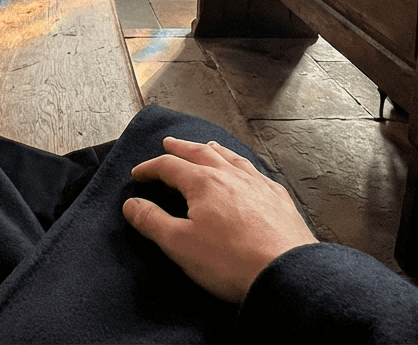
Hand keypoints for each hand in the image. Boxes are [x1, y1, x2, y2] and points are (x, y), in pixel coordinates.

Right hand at [123, 137, 317, 303]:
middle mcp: (231, 176)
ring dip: (214, 150)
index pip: (170, 166)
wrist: (285, 274)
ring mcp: (258, 185)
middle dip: (182, 148)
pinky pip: (256, 172)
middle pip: (201, 153)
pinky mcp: (278, 199)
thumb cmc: (230, 261)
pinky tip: (246, 171)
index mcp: (204, 183)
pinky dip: (243, 165)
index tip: (139, 173)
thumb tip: (131, 204)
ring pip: (231, 158)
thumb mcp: (179, 244)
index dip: (150, 168)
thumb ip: (152, 221)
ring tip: (206, 146)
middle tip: (169, 143)